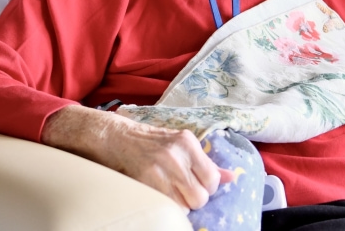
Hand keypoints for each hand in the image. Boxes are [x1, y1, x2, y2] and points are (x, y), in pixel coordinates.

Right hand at [41, 105, 230, 209]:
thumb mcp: (178, 144)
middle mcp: (176, 153)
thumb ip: (204, 162)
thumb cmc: (146, 141)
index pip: (213, 179)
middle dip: (193, 198)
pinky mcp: (145, 180)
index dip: (206, 187)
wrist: (112, 137)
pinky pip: (167, 206)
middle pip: (200, 196)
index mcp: (187, 141)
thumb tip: (232, 177)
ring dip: (179, 203)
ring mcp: (160, 168)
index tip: (194, 184)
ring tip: (167, 191)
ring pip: (185, 205)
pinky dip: (166, 205)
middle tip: (179, 190)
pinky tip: (157, 194)